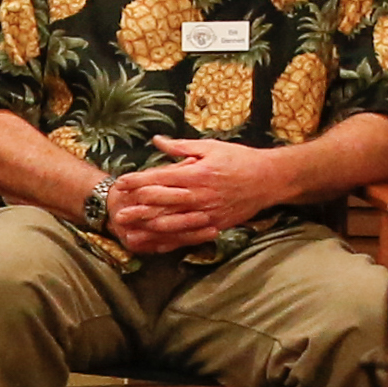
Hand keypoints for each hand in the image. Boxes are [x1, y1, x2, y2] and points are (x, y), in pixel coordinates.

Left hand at [112, 141, 285, 253]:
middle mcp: (200, 194)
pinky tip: (157, 246)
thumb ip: (181, 146)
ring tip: (131, 233)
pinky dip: (172, 241)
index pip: (161, 177)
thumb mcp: (210, 147)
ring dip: (150, 229)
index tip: (122, 182)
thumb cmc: (239, 159)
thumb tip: (156, 140)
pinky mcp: (214, 224)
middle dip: (138, 208)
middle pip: (163, 203)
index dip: (139, 180)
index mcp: (197, 173)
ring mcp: (207, 212)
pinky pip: (189, 236)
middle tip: (118, 212)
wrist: (269, 179)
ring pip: (173, 223)